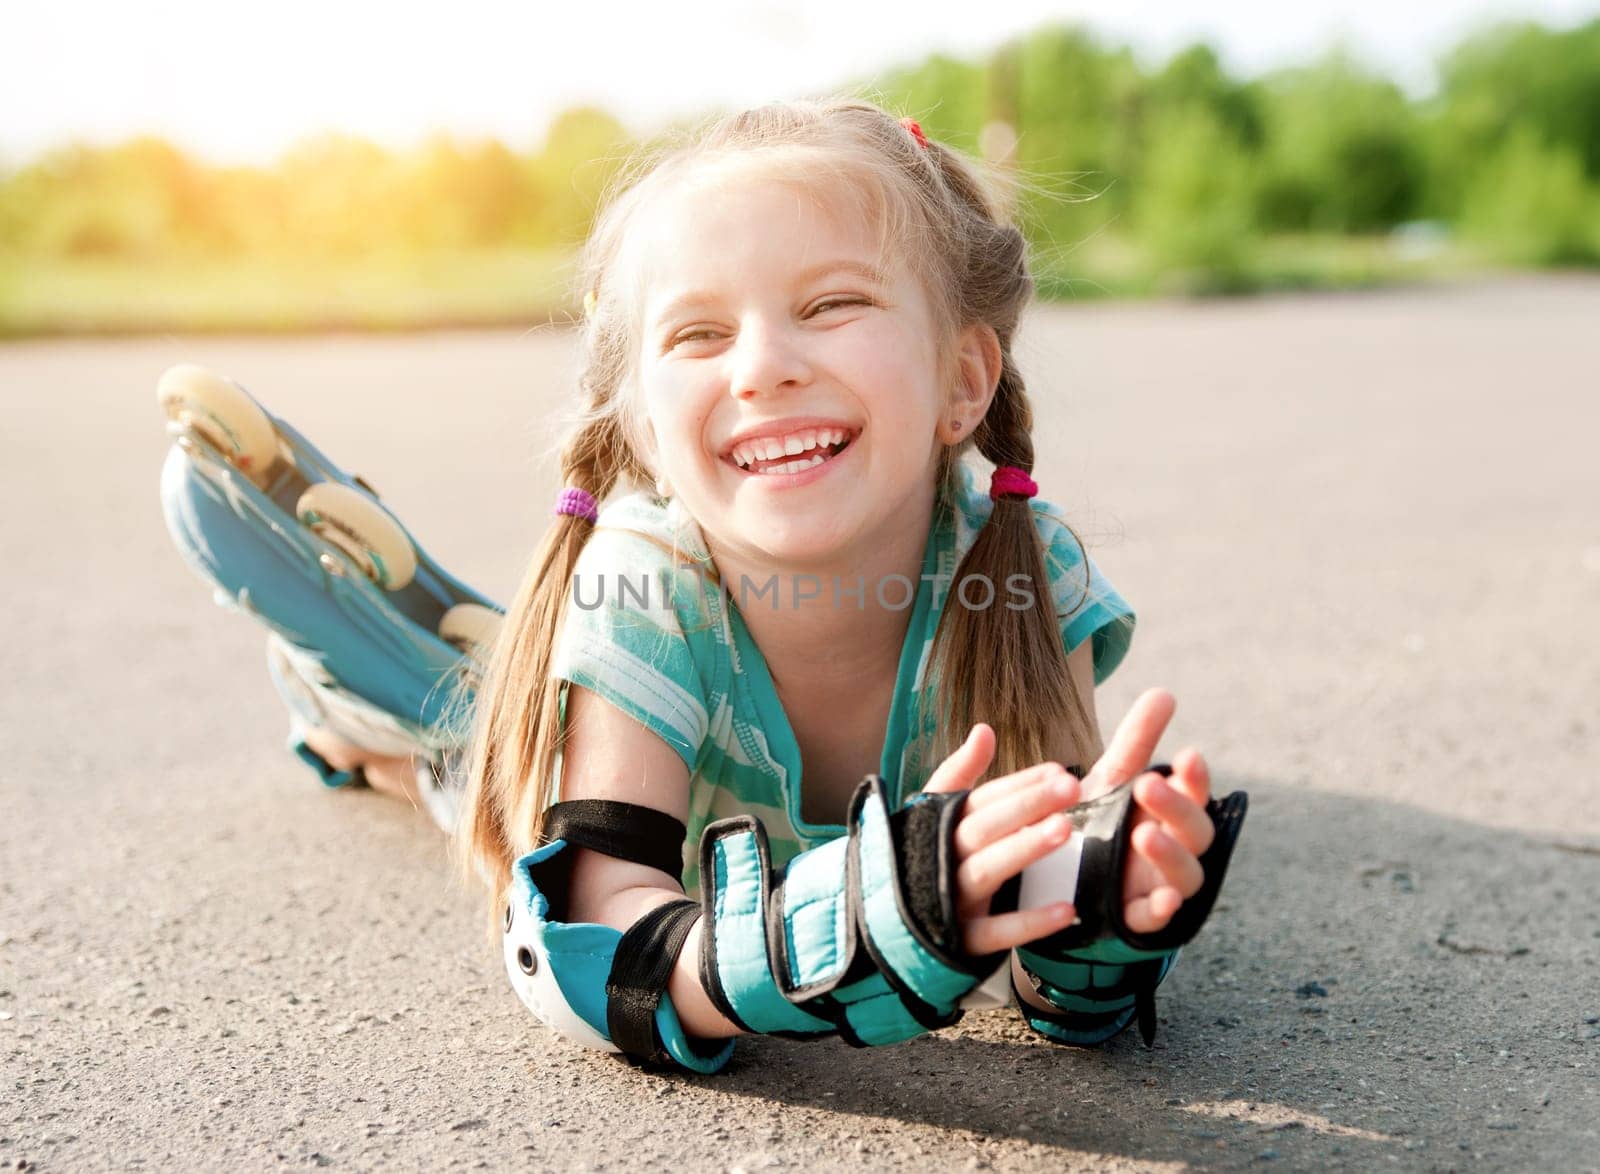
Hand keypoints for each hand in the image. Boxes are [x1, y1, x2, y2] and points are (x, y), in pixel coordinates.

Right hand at [920, 724, 1083, 955]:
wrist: (880, 927)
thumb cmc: (920, 860)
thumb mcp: (933, 815)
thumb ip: (960, 773)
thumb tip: (984, 729)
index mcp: (938, 827)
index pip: (980, 799)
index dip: (1018, 784)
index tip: (1058, 769)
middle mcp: (941, 859)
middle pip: (984, 827)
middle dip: (1026, 805)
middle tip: (1070, 786)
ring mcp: (948, 901)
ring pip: (986, 871)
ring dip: (1024, 849)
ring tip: (1065, 830)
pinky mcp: (959, 942)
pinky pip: (995, 933)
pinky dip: (1029, 923)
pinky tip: (1068, 910)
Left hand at [1081, 689, 1214, 934]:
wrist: (1066, 879)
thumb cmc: (1102, 823)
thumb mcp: (1112, 782)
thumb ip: (1137, 742)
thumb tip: (1164, 693)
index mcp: (1173, 813)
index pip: (1195, 793)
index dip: (1195, 778)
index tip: (1185, 756)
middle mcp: (1178, 849)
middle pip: (1195, 831)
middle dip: (1176, 808)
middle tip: (1147, 786)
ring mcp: (1163, 885)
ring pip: (1185, 875)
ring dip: (1170, 856)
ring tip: (1144, 834)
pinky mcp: (1140, 918)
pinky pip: (1158, 919)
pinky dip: (1163, 911)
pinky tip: (1161, 900)